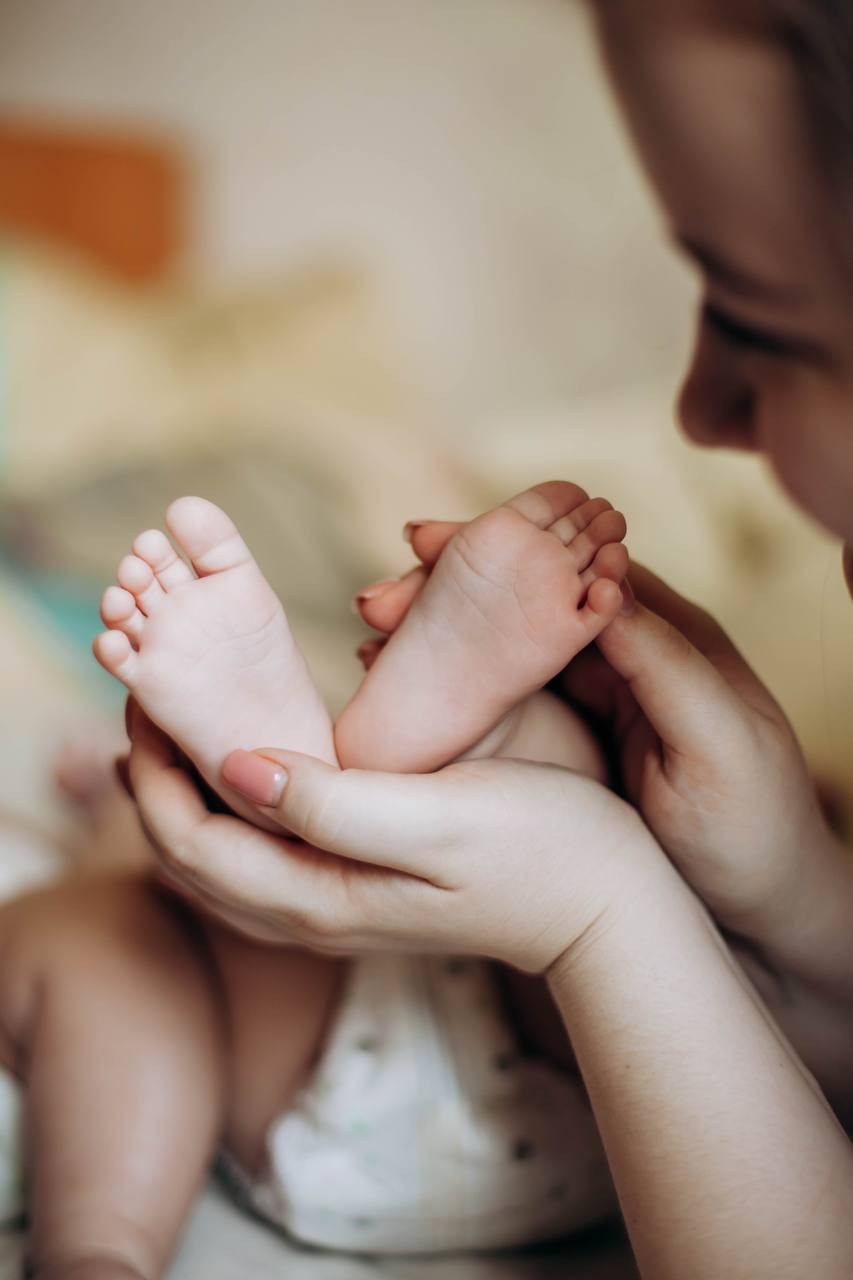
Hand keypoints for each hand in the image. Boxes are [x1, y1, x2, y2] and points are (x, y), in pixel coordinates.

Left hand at [124, 701, 660, 972]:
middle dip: (153, 783)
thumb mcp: (440, 817)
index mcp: (320, 895)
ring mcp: (336, 911)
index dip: (154, 769)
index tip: (147, 694)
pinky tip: (243, 770)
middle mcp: (313, 915)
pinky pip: (259, 862)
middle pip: (189, 860)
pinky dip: (226, 816)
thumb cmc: (539, 849)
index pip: (191, 841)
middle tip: (147, 701)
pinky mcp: (360, 893)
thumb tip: (234, 765)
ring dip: (183, 800)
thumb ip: (335, 802)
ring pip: (219, 867)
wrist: (605, 904)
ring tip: (176, 732)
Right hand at [355, 528, 841, 968]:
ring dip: (440, 634)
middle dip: (450, 591)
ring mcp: (593, 696)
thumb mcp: (719, 745)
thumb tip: (601, 586)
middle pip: (526, 599)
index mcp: (668, 636)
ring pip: (504, 645)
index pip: (574, 569)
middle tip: (376, 601)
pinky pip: (503, 696)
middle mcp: (625, 652)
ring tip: (372, 639)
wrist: (759, 911)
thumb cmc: (754, 828)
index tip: (429, 546)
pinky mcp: (570, 739)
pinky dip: (452, 684)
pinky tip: (404, 685)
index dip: (503, 553)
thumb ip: (664, 665)